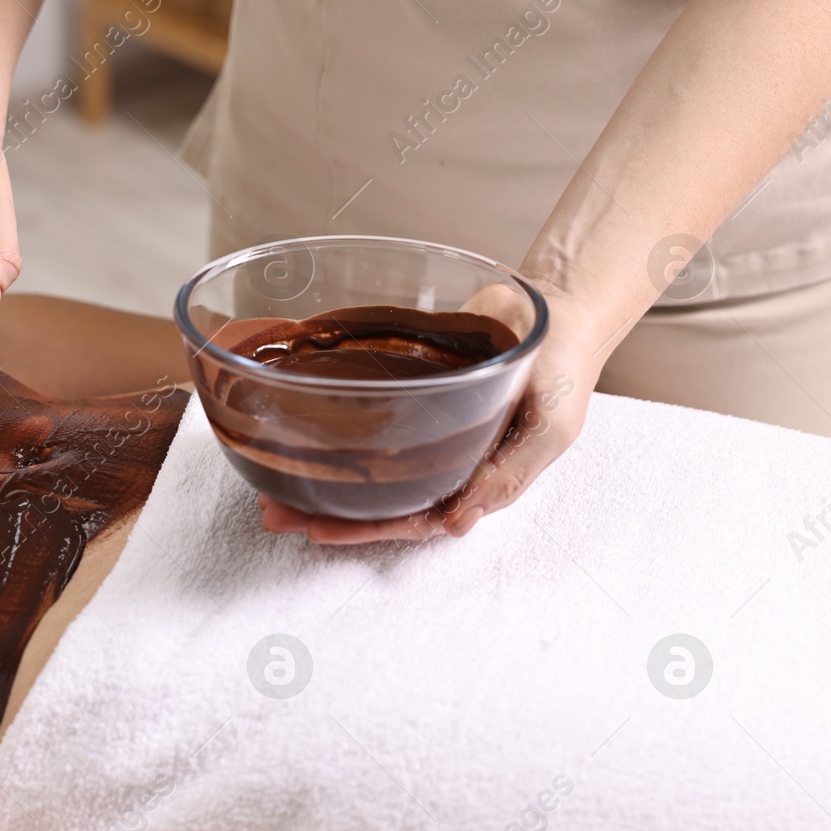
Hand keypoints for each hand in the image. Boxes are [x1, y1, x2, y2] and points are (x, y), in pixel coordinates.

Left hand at [260, 281, 606, 543]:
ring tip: (266, 480)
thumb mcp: (551, 427)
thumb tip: (459, 524)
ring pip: (364, 460)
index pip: (411, 518)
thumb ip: (510, 473)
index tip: (317, 530)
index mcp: (474, 478)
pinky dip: (331, 421)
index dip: (365, 528)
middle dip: (326, 509)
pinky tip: (291, 426)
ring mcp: (421, 424)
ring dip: (319, 473)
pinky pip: (364, 409)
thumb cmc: (564, 367)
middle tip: (272, 514)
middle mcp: (441, 457)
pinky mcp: (405, 385)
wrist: (558, 301)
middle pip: (377, 496)